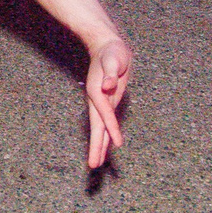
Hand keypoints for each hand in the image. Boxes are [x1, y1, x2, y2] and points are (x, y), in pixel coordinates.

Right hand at [84, 30, 132, 166]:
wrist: (107, 46)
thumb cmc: (111, 52)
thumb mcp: (113, 59)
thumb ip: (111, 72)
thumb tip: (109, 85)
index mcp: (97, 92)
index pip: (105, 114)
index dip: (111, 128)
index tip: (118, 143)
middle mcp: (97, 100)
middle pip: (96, 127)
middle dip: (96, 147)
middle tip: (93, 166)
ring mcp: (101, 103)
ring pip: (99, 128)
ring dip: (98, 145)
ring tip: (96, 164)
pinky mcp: (107, 103)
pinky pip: (105, 123)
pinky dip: (105, 135)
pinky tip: (106, 145)